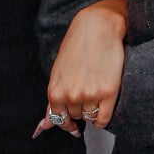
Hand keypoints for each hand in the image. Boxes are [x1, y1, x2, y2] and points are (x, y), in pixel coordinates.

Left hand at [33, 0, 126, 137]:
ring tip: (94, 90)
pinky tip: (103, 104)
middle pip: (76, 117)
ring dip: (92, 110)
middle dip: (80, 108)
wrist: (97, 27)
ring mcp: (90, 95)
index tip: (73, 124)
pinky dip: (103, 117)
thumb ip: (53, 101)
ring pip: (90, 117)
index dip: (66, 122)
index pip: (58, 119)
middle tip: (86, 90)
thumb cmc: (76, 47)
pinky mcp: (109, 93)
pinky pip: (104, 119)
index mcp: (55, 91)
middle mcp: (71, 96)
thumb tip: (45, 125)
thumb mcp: (58, 72)